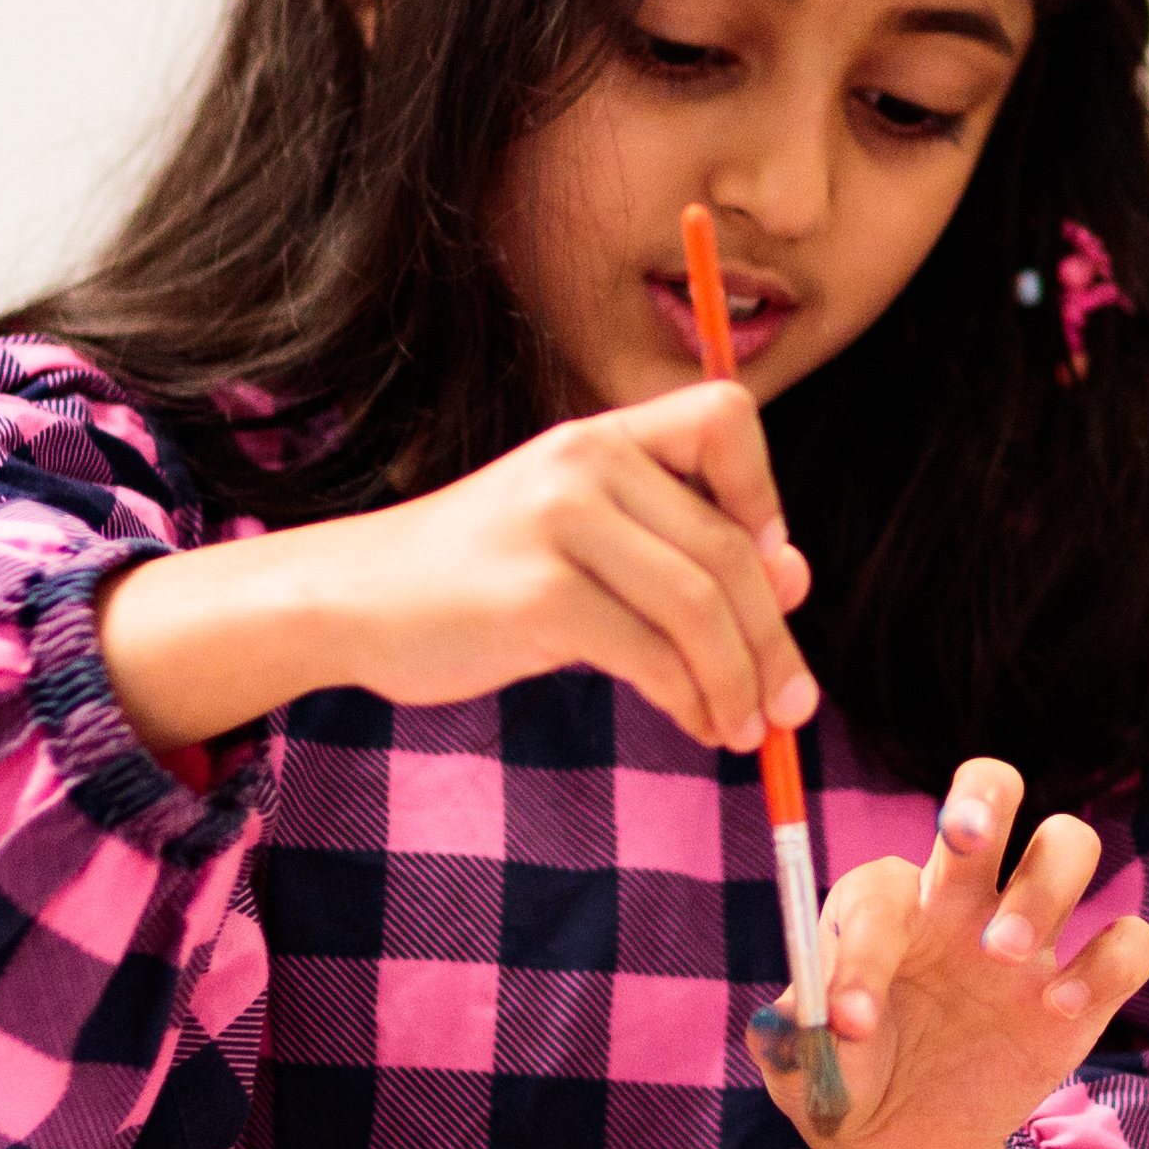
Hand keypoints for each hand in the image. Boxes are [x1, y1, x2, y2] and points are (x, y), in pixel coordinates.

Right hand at [104, 380, 816, 754]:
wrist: (351, 599)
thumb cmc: (481, 577)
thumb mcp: (585, 543)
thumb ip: (680, 551)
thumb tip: (798, 579)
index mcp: (603, 435)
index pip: (726, 418)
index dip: (765, 494)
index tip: (770, 576)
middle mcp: (586, 461)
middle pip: (729, 548)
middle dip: (775, 639)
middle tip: (794, 706)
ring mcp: (559, 523)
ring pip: (700, 606)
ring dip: (741, 682)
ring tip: (749, 730)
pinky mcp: (537, 593)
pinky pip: (651, 654)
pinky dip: (690, 700)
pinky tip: (696, 726)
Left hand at [761, 761, 1148, 1148]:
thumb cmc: (846, 1084)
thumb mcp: (798, 1070)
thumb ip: (792, 1038)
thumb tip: (808, 1016)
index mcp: (887, 906)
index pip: (882, 884)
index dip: (864, 944)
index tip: (851, 1023)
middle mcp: (961, 900)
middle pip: (990, 791)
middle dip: (982, 800)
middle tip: (967, 840)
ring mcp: (1028, 939)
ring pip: (1068, 845)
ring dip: (1043, 886)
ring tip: (1004, 953)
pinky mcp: (1081, 994)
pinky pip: (1128, 943)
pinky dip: (1108, 960)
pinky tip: (1057, 1010)